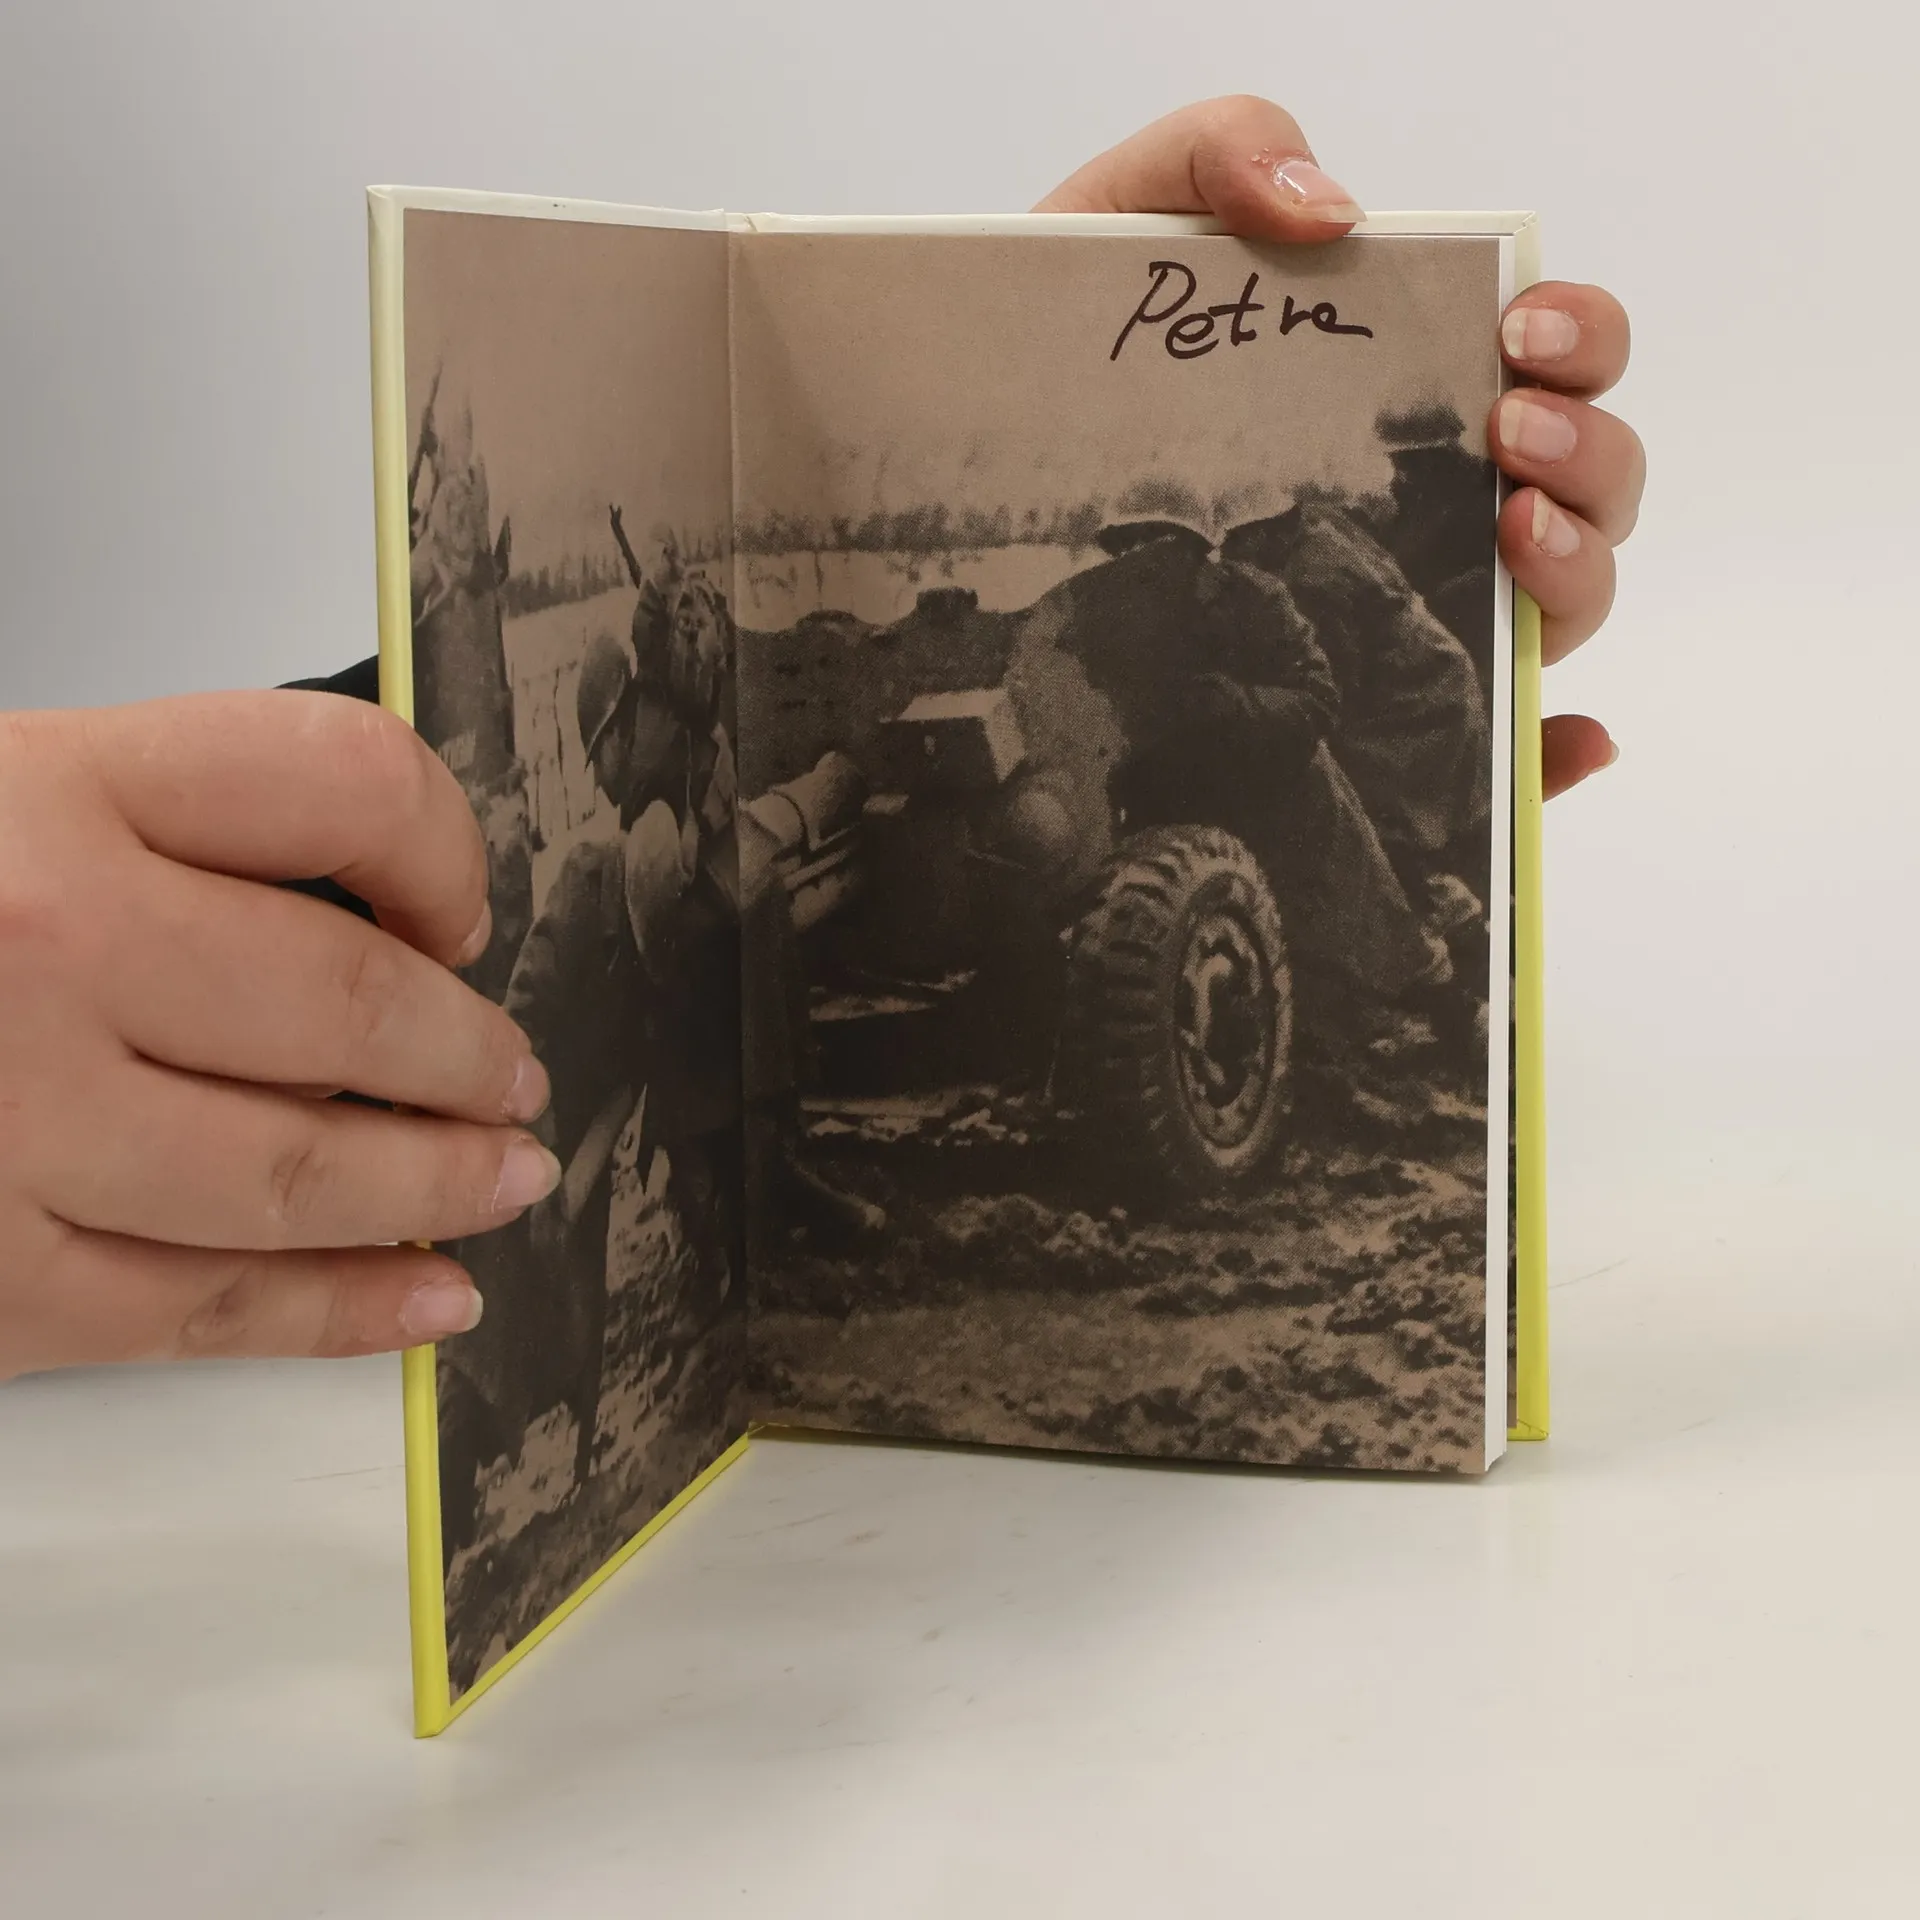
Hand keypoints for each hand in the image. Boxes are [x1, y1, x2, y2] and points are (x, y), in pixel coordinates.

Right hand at [0, 694, 561, 1378]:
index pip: (338, 780)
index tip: (457, 909)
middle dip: (471, 1057)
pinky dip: (339, 1313)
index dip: (440, 845)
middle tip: (518, 1078)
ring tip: (507, 1178)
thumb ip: (144, 835)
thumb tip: (354, 919)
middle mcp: (41, 949)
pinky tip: (425, 1302)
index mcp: (45, 792)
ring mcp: (8, 1127)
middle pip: (353, 1005)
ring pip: (300, 1173)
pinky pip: (201, 1310)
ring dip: (436, 1184)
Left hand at [1039, 96, 1639, 800]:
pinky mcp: (1371, 710)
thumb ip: (1222, 153)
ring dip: (1579, 567)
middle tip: (1506, 432)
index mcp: (1408, 382)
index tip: (1525, 331)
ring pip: (1567, 603)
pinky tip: (1567, 744)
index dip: (1580, 339)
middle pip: (1591, 482)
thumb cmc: (1070, 361)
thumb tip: (1334, 211)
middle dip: (1590, 451)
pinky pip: (1502, 749)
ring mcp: (1413, 605)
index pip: (1557, 356)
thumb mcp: (1124, 222)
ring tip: (1509, 531)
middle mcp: (1437, 497)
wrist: (966, 475)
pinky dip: (1551, 751)